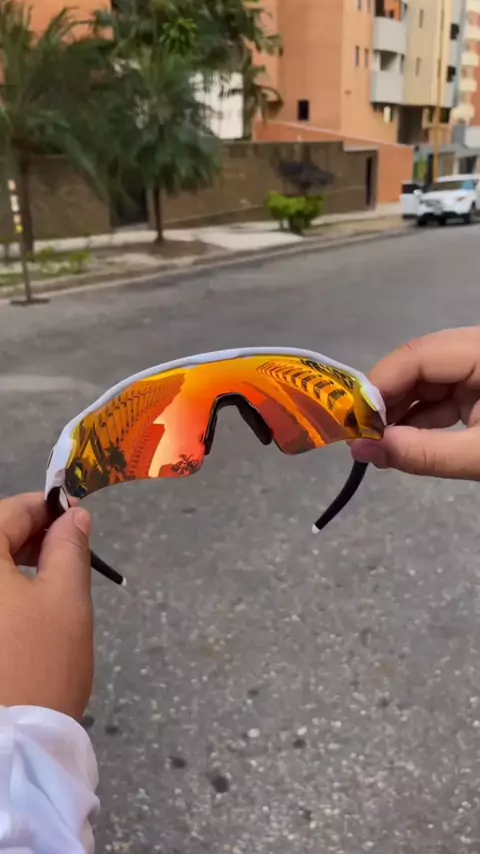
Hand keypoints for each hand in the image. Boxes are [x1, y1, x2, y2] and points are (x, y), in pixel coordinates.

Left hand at [0, 493, 92, 718]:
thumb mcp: (66, 598)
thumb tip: (74, 516)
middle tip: (69, 553)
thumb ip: (70, 547)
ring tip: (49, 582)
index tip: (79, 520)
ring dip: (14, 564)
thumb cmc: (41, 662)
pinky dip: (2, 592)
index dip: (47, 508)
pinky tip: (22, 610)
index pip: (9, 511)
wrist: (10, 745)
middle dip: (30, 537)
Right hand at [352, 327, 479, 479]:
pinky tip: (402, 441)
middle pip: (419, 364)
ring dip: (401, 412)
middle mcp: (476, 348)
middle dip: (387, 401)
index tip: (353, 424)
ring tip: (378, 445)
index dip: (380, 386)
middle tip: (361, 439)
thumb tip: (360, 450)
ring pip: (428, 379)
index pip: (417, 356)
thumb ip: (422, 452)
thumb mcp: (479, 456)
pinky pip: (444, 393)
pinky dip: (422, 417)